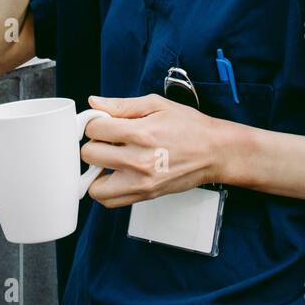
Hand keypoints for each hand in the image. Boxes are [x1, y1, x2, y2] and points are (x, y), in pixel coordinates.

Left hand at [81, 94, 225, 207]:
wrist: (215, 152)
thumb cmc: (190, 127)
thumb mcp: (157, 105)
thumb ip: (122, 105)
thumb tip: (94, 103)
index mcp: (140, 132)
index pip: (95, 129)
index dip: (96, 122)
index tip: (104, 123)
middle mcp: (138, 160)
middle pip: (90, 154)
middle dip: (95, 143)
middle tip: (109, 140)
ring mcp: (141, 182)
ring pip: (94, 185)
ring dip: (97, 171)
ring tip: (110, 160)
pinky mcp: (145, 195)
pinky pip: (109, 201)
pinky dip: (106, 188)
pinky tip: (117, 174)